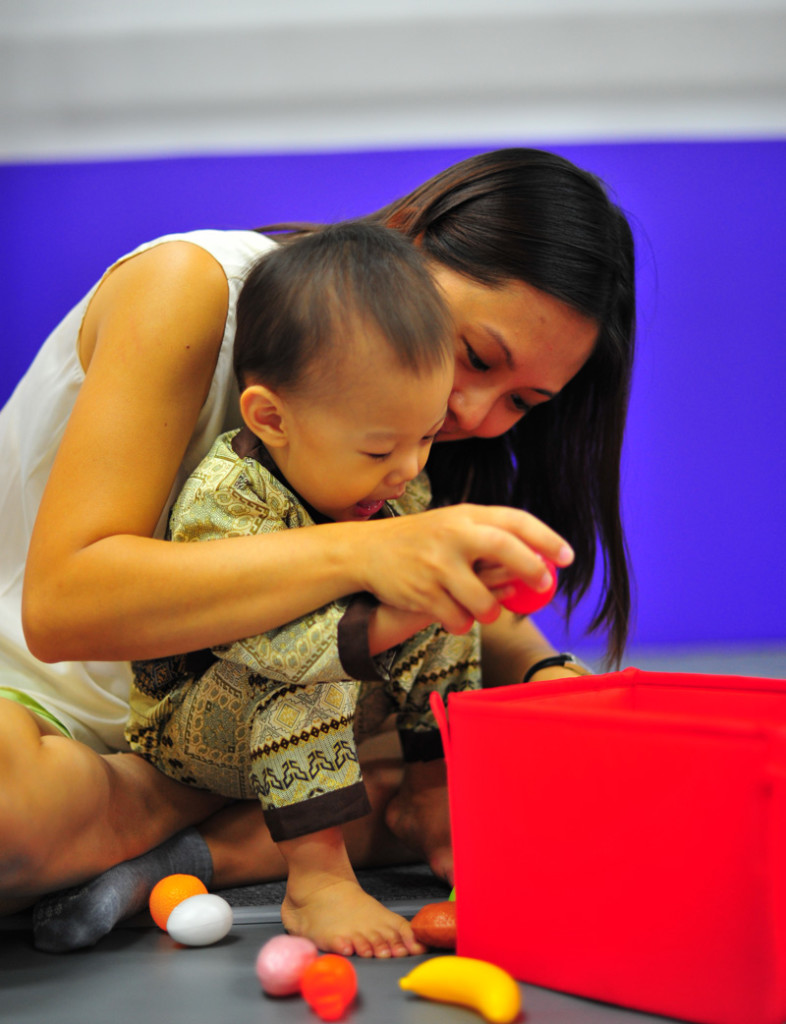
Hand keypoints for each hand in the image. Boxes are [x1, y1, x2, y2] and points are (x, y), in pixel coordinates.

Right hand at [354, 504, 572, 634]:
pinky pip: (457, 620)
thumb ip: (491, 537)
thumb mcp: (454, 526)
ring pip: (482, 600)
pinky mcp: (422, 593)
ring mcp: (436, 565)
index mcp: (466, 515)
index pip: (515, 521)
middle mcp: (452, 535)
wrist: (367, 551)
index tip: (567, 557)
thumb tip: (540, 560)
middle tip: (543, 584)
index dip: (546, 539)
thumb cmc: (422, 540)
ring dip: (489, 611)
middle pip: (504, 548)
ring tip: (483, 610)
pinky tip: (455, 616)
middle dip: (530, 569)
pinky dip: (462, 623)